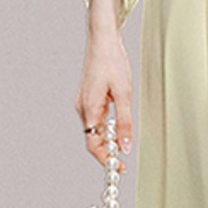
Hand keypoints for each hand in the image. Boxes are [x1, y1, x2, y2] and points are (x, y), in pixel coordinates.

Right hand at [75, 29, 132, 171]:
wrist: (103, 40)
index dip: (104, 159)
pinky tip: (117, 122)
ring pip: (94, 129)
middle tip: (123, 157)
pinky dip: (105, 126)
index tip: (117, 166)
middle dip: (107, 150)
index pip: (92, 144)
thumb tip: (124, 145)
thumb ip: (124, 122)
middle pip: (92, 138)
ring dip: (107, 138)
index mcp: (89, 109)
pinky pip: (95, 118)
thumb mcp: (124, 93)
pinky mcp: (88, 97)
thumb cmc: (112, 61)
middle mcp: (82, 108)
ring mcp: (84, 103)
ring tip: (123, 138)